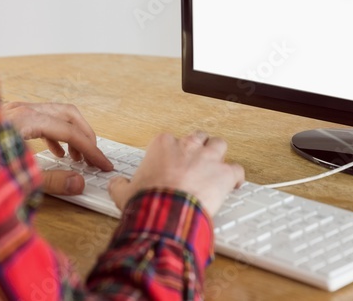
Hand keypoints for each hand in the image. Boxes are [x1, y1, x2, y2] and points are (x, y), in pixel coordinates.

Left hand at [1, 101, 113, 195]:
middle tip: (94, 157)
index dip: (91, 150)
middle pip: (67, 115)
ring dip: (71, 134)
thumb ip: (51, 181)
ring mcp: (13, 111)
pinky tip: (57, 152)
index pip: (70, 132)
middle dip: (86, 136)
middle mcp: (21, 110)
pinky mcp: (7, 118)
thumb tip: (79, 182)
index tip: (103, 164)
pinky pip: (41, 119)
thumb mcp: (17, 177)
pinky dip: (55, 134)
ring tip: (77, 157)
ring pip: (54, 115)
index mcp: (25, 120)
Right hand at [108, 131, 244, 216]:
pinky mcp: (224, 174)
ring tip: (215, 165)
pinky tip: (235, 183)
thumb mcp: (124, 193)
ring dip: (218, 154)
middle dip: (197, 147)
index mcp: (163, 145)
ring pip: (219, 144)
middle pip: (197, 137)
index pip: (169, 140)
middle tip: (195, 160)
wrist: (166, 214)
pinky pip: (237, 169)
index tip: (170, 163)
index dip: (171, 152)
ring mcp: (208, 158)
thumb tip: (116, 184)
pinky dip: (236, 176)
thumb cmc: (147, 201)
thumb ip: (120, 185)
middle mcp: (188, 146)